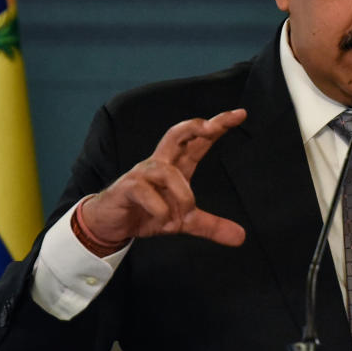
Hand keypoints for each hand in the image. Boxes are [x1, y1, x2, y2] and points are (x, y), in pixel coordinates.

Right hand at [80, 109, 247, 246]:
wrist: (110, 225)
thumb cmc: (147, 213)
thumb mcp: (184, 222)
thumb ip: (211, 226)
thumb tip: (241, 237)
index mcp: (176, 166)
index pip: (198, 140)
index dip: (218, 125)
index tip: (240, 114)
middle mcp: (160, 163)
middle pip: (177, 133)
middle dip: (195, 126)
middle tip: (213, 126)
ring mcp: (142, 173)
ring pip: (167, 172)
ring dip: (182, 196)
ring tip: (182, 216)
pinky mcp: (128, 187)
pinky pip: (147, 194)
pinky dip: (159, 210)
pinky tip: (161, 221)